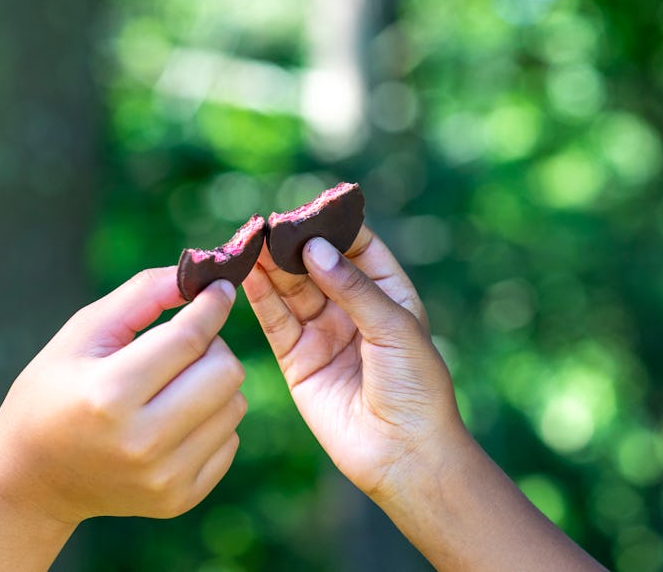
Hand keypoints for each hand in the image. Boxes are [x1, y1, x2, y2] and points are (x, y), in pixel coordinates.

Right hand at [0, 268, 246, 570]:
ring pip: (235, 405)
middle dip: (212, 346)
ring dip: (213, 385)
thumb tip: (202, 275)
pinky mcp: (179, 498)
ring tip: (174, 384)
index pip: (188, 338)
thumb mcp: (82, 334)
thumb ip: (141, 295)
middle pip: (225, 372)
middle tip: (186, 344)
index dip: (211, 305)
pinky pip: (230, 440)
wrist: (32, 479)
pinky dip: (211, 421)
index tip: (220, 288)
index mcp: (110, 395)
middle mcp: (141, 442)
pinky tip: (174, 419)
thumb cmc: (54, 391)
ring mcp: (163, 477)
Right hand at [243, 231, 605, 570]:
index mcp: (388, 294)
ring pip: (291, 290)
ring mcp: (323, 334)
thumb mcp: (394, 327)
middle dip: (292, 244)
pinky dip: (260, 297)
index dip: (332, 226)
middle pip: (316, 265)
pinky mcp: (298, 360)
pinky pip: (276, 322)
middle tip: (265, 225)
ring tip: (249, 243)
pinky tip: (247, 274)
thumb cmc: (416, 388)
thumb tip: (314, 248)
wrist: (405, 453)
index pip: (357, 247)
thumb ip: (352, 286)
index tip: (307, 208)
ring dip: (271, 266)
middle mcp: (352, 309)